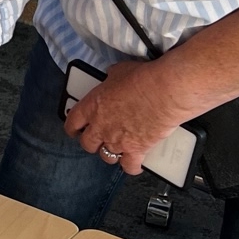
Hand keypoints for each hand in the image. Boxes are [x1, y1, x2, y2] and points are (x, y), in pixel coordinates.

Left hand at [62, 58, 191, 175]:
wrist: (165, 91)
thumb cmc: (143, 79)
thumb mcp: (119, 71)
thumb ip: (112, 79)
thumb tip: (114, 77)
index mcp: (92, 106)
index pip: (72, 122)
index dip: (73, 128)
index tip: (75, 129)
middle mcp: (101, 127)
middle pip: (87, 143)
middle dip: (91, 142)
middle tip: (97, 138)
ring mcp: (117, 141)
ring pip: (106, 156)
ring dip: (110, 153)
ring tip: (117, 148)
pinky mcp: (136, 150)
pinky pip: (129, 166)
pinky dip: (132, 166)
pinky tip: (135, 163)